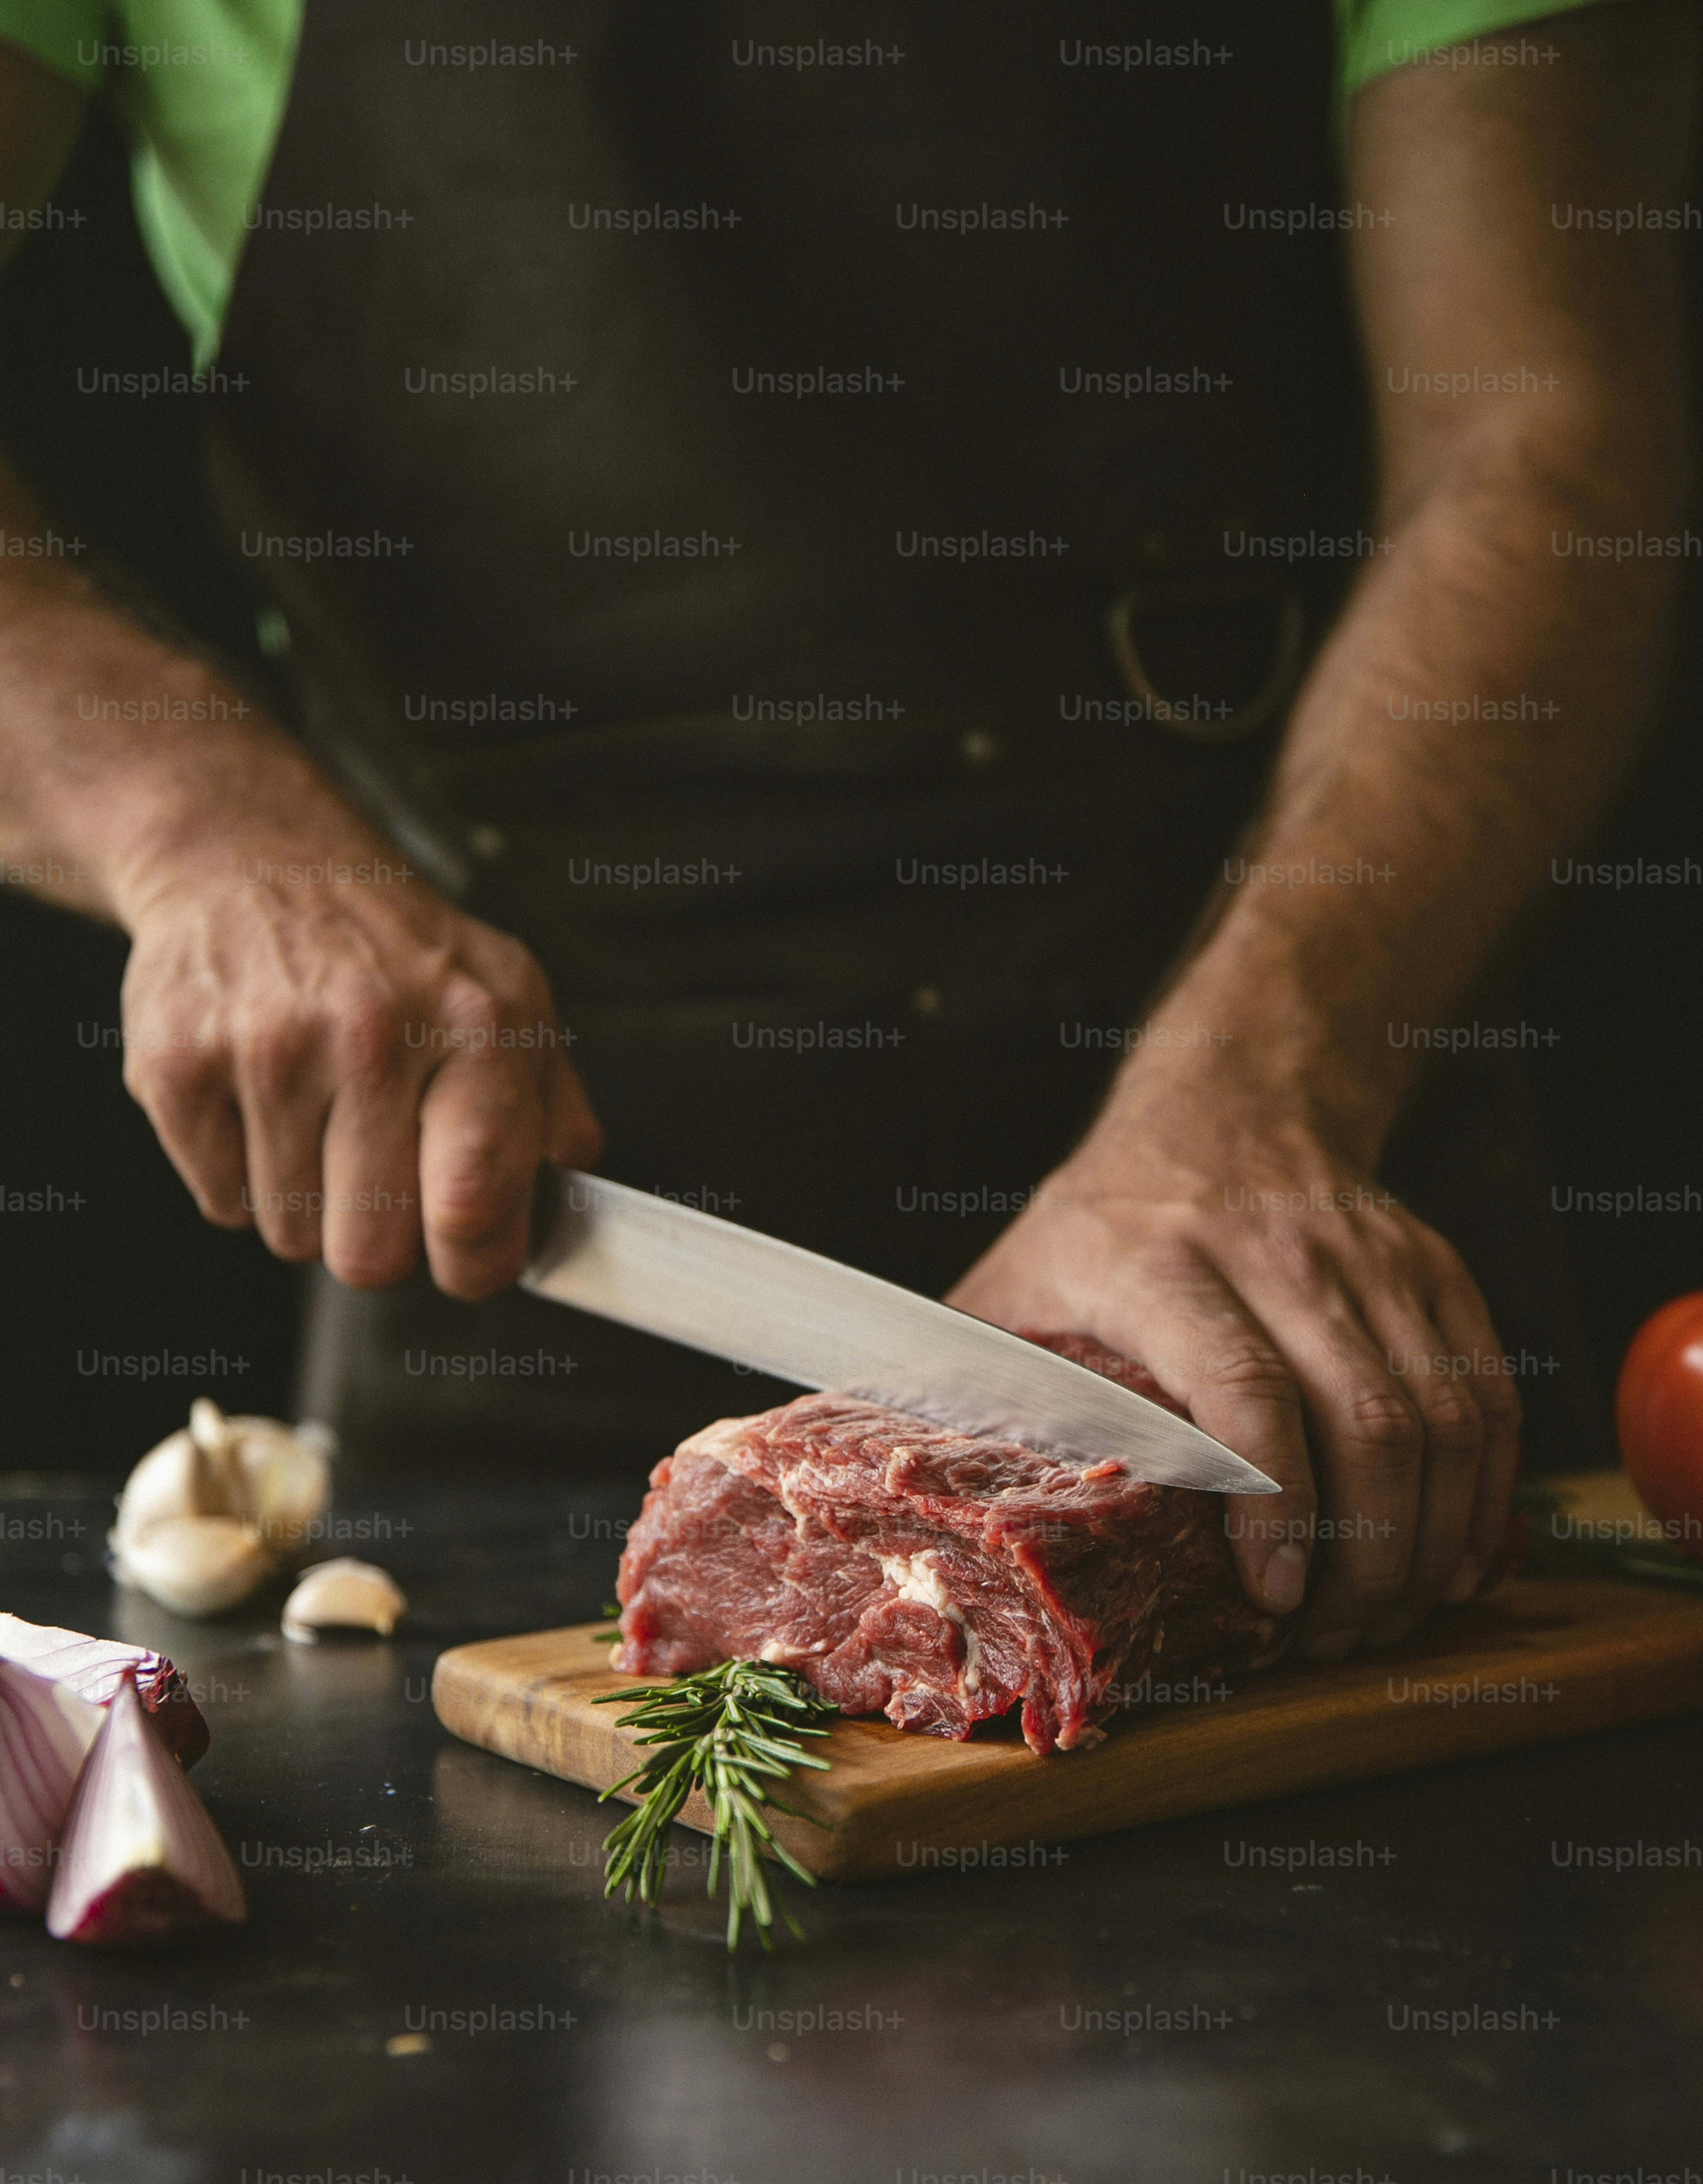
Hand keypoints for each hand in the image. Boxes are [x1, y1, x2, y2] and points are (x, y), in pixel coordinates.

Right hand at [114, 808, 599, 1301]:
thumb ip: (551, 1107)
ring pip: (291, 1234)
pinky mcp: (180, 1064)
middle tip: (377, 1176)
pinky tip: (263, 1102)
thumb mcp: (510, 998)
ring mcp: (269, 1048)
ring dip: (308, 1203)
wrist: (256, 861)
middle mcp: (373, 1033)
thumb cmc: (393, 947)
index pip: (472, 1207)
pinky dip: (242, 1176)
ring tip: (319, 1116)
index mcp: (475, 1027)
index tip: (464, 1258)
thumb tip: (575, 1200)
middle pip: (370, 1254)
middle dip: (378, 1241)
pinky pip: (223, 1203)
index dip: (471, 1263)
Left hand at [946, 1051, 1520, 1658]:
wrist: (1232, 1098)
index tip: (1271, 1596)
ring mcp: (1369, 1260)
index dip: (1273, 1503)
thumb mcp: (1018, 1276)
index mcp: (1158, 1262)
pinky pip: (1486, 1391)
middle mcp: (1278, 1256)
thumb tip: (881, 1486)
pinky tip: (1454, 1551)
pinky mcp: (1433, 1268)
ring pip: (1444, 1415)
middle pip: (1367, 1419)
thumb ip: (963, 1373)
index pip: (1244, 1389)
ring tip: (1390, 1613)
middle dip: (1368, 1555)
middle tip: (1336, 1636)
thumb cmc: (1106, 1211)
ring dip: (1431, 1536)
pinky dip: (1484, 1487)